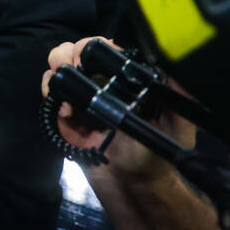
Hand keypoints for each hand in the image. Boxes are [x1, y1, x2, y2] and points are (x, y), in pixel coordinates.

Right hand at [41, 37, 195, 181]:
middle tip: (73, 64)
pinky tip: (65, 109)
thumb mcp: (178, 123)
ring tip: (64, 78)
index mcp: (125, 79)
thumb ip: (179, 95)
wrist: (133, 185)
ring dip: (58, 67)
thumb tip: (174, 66)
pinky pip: (51, 93)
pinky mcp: (65, 115)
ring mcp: (80, 97)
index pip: (106, 49)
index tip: (93, 52)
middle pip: (76, 51)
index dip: (95, 44)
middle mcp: (100, 83)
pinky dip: (51, 92)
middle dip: (70, 51)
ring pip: (59, 67)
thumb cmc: (157, 153)